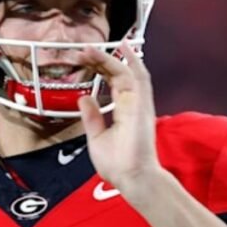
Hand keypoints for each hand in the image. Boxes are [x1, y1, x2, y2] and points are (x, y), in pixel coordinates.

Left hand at [77, 46, 164, 196]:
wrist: (132, 178)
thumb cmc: (118, 165)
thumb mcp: (96, 137)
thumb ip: (91, 117)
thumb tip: (84, 98)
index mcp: (122, 111)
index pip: (111, 82)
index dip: (99, 68)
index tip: (83, 59)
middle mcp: (132, 104)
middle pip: (117, 74)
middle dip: (101, 60)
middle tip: (83, 50)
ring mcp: (139, 104)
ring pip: (126, 72)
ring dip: (110, 58)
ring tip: (92, 48)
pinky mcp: (143, 106)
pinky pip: (140, 79)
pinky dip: (134, 62)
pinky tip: (125, 48)